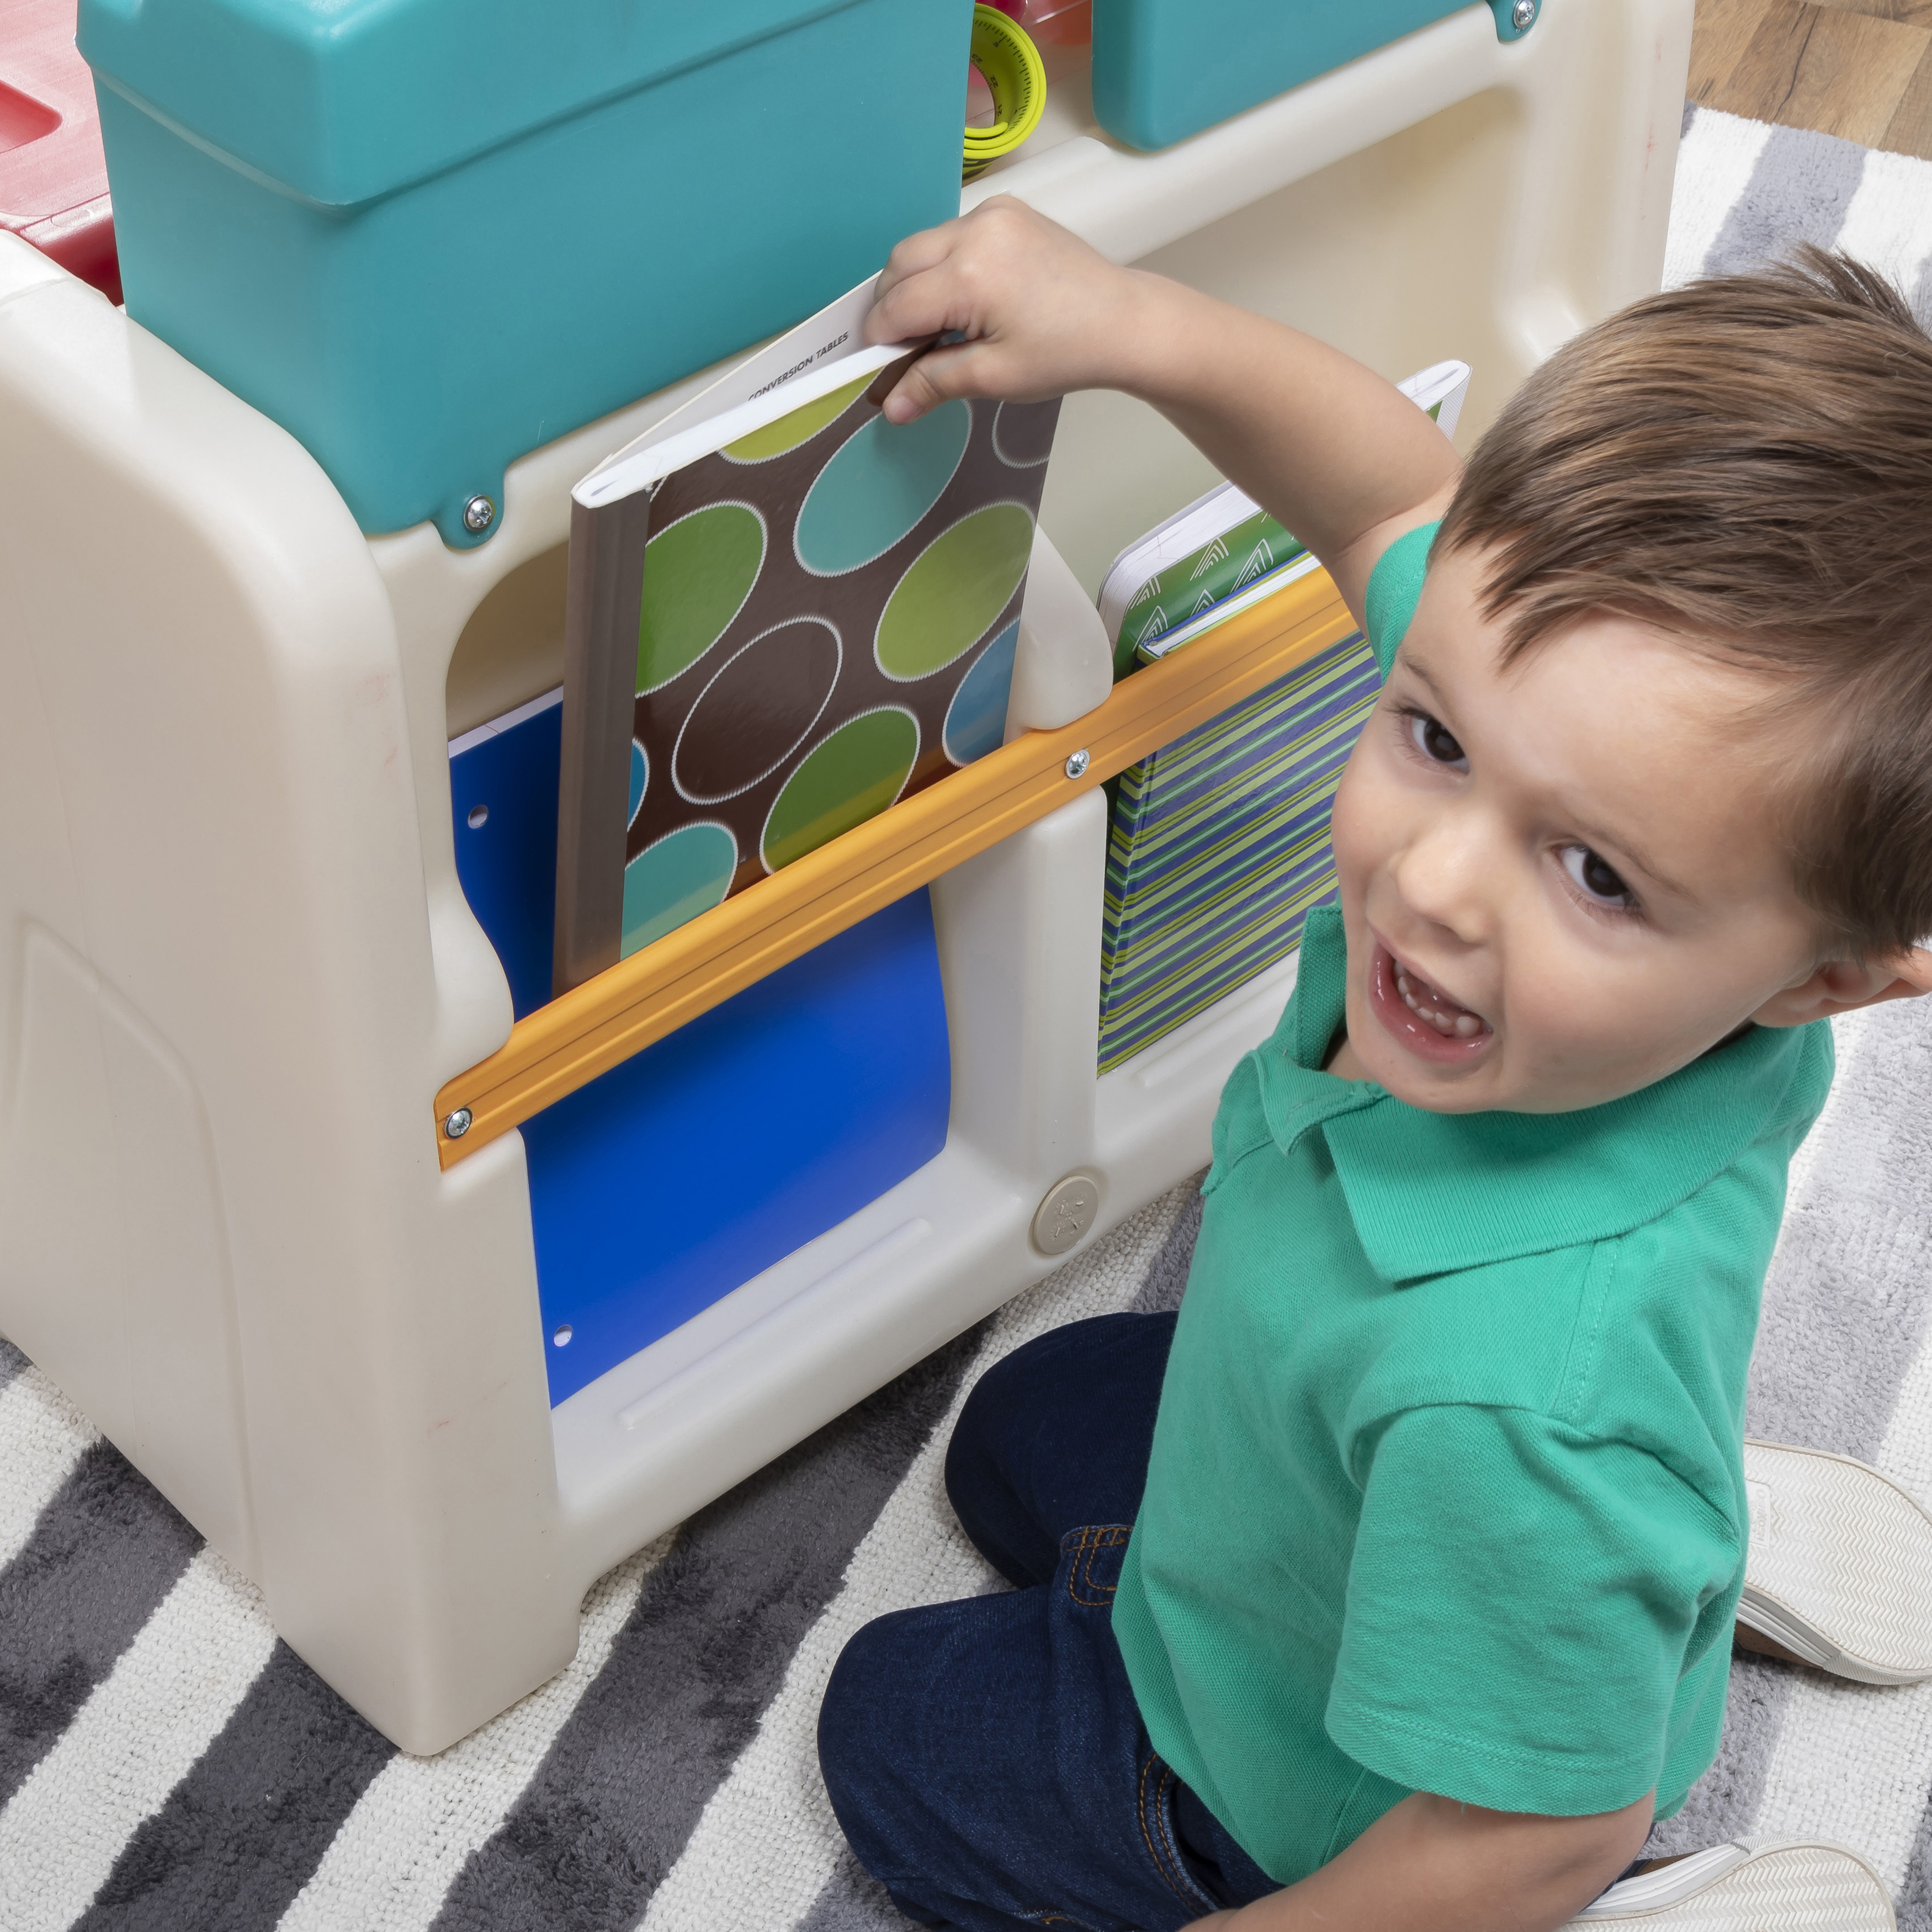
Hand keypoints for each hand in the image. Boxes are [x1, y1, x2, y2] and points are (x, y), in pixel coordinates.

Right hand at [864, 197, 1158, 421]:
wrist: (1125, 323)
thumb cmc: (1069, 351)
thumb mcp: (994, 377)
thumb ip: (933, 383)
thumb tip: (890, 405)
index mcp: (970, 274)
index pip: (896, 306)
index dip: (880, 341)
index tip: (877, 367)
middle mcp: (977, 231)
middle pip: (900, 265)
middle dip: (892, 307)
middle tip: (905, 349)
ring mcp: (993, 215)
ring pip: (922, 247)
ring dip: (916, 285)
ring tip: (937, 326)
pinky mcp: (1007, 211)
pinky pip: (953, 235)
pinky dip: (944, 265)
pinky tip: (963, 299)